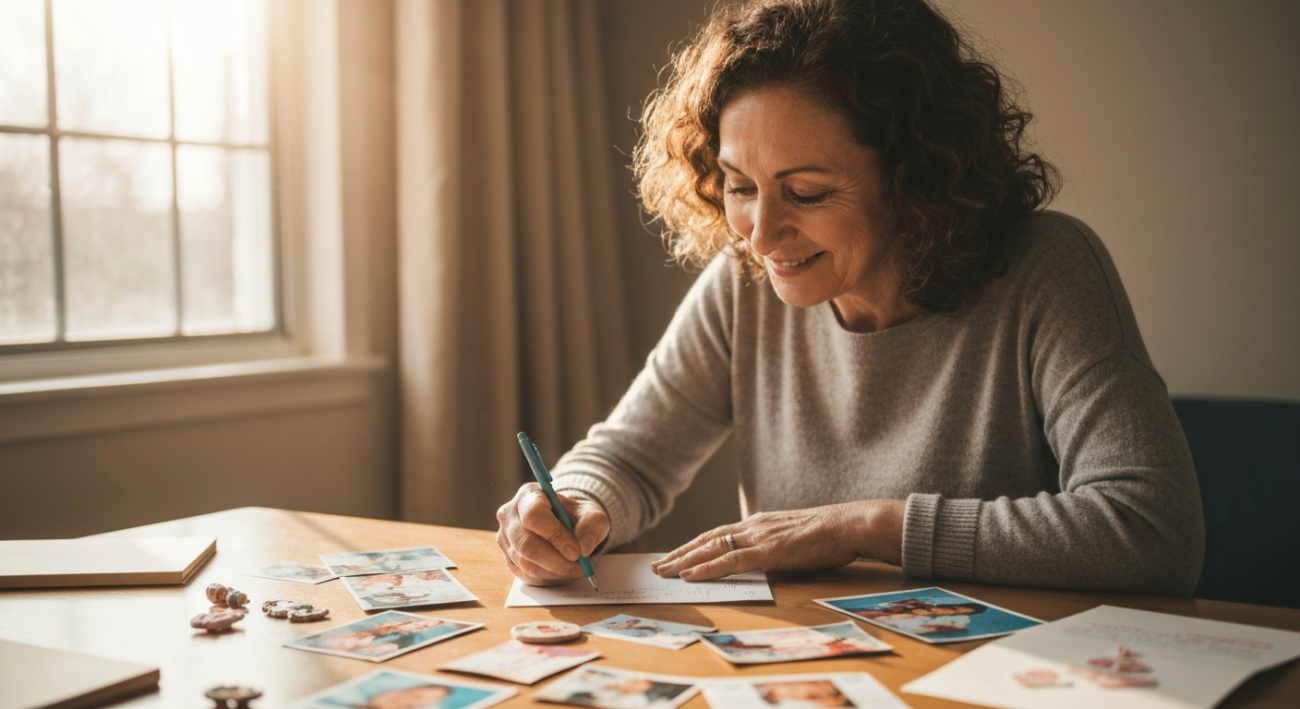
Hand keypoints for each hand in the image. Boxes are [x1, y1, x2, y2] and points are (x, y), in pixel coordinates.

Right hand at [496, 483, 609, 585]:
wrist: (564, 525)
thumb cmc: (574, 516)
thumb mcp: (591, 513)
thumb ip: (593, 524)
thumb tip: (584, 547)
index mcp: (528, 495)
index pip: (533, 515)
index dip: (555, 535)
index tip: (576, 551)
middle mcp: (510, 515)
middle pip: (526, 544)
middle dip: (556, 561)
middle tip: (579, 567)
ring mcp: (505, 538)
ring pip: (525, 563)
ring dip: (554, 572)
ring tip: (575, 570)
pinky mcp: (508, 558)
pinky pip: (525, 575)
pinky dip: (548, 578)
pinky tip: (563, 573)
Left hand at [650, 499, 904, 581]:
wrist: (849, 524)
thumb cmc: (829, 535)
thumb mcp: (793, 538)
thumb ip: (774, 546)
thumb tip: (763, 559)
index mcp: (759, 524)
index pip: (718, 534)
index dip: (694, 545)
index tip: (675, 555)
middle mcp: (753, 526)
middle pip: (707, 540)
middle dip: (680, 553)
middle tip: (657, 566)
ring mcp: (759, 537)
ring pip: (711, 549)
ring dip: (684, 561)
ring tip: (663, 571)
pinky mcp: (768, 551)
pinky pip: (730, 561)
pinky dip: (706, 568)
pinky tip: (689, 575)